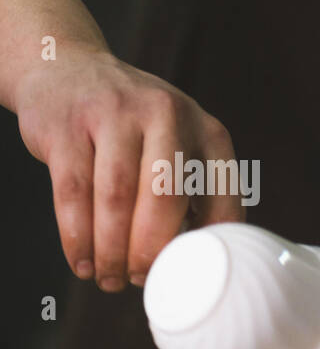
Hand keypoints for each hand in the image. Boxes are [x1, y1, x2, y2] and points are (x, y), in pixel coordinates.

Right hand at [13, 42, 242, 290]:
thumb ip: (195, 191)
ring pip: (117, 198)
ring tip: (109, 279)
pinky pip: (73, 193)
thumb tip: (199, 262)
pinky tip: (82, 260)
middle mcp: (167, 116)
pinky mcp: (67, 126)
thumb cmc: (134, 128)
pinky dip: (77, 235)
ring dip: (112, 250)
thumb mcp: (181, 144)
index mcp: (208, 131)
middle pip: (166, 198)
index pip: (222, 197)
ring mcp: (115, 116)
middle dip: (152, 250)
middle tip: (141, 281)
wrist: (67, 68)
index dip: (206, 245)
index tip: (190, 275)